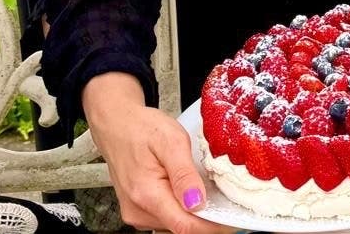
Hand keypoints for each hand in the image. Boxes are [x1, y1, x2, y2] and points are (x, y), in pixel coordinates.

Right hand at [84, 73, 231, 233]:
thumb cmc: (142, 129)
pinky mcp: (138, 211)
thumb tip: (197, 203)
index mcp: (146, 194)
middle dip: (206, 217)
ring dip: (194, 213)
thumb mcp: (171, 141)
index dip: (212, 226)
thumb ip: (184, 174)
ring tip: (204, 189)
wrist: (117, 125)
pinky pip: (166, 217)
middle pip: (181, 227)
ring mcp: (137, 213)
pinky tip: (188, 191)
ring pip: (175, 224)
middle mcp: (138, 211)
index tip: (233, 220)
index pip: (185, 226)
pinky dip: (181, 208)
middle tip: (224, 197)